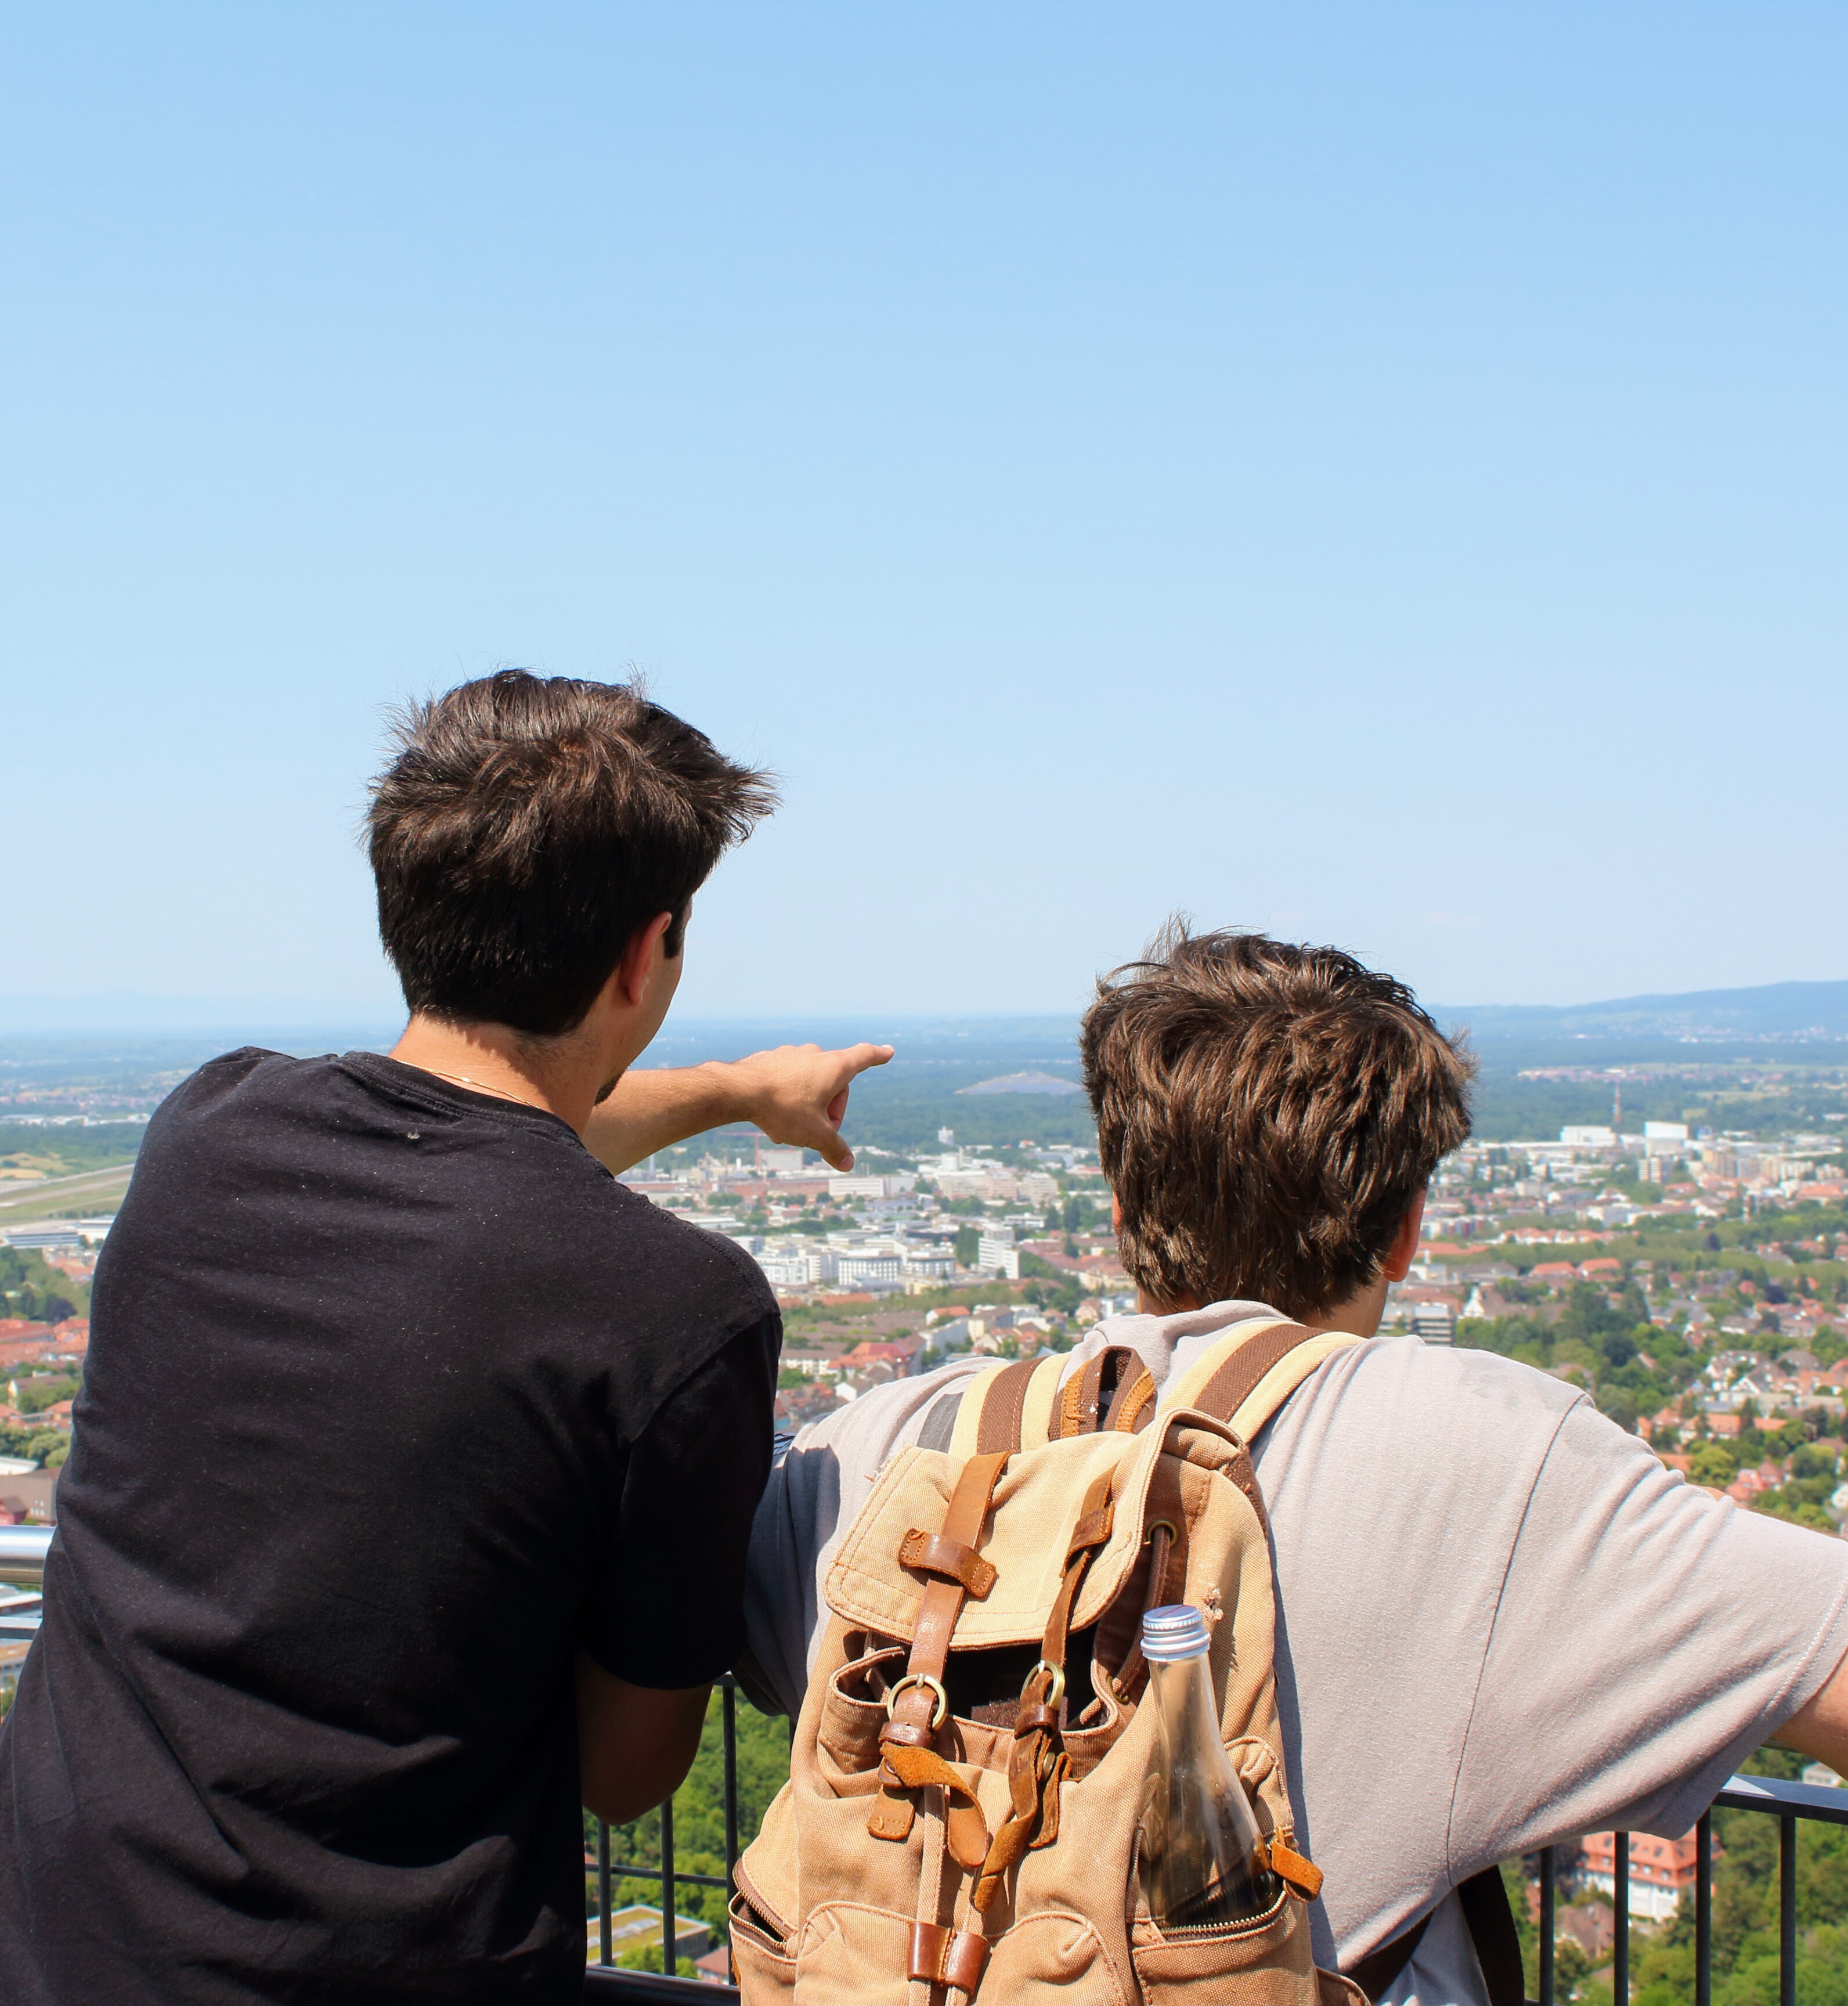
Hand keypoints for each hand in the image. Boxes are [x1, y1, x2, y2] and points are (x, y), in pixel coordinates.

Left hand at [720, 1042, 893, 1172]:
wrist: (737, 1090)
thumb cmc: (782, 1108)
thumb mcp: (814, 1134)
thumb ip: (835, 1149)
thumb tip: (848, 1164)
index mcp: (834, 1067)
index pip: (864, 1057)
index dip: (878, 1056)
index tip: (888, 1051)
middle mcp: (814, 1054)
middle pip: (834, 1083)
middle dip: (831, 1109)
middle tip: (819, 1131)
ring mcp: (791, 1055)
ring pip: (809, 1083)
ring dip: (808, 1106)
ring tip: (790, 1128)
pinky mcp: (770, 1060)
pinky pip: (788, 1081)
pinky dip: (788, 1099)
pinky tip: (773, 1117)